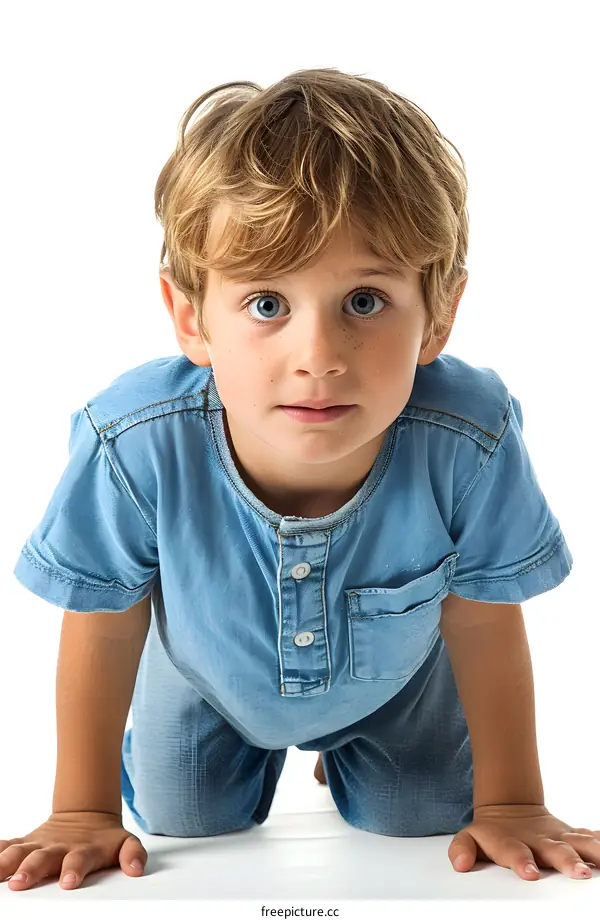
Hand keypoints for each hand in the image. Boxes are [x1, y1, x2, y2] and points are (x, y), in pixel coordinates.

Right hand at [1, 811, 147, 890]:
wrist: (87, 816)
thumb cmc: (104, 839)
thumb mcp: (125, 843)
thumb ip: (133, 854)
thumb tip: (136, 869)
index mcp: (83, 850)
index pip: (79, 860)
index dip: (74, 870)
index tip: (68, 882)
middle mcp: (58, 847)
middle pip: (42, 858)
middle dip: (31, 870)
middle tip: (19, 882)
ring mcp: (40, 845)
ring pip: (19, 852)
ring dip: (6, 862)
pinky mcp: (26, 845)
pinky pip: (7, 845)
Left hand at [448, 803, 599, 880]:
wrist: (509, 809)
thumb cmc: (492, 833)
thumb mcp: (470, 838)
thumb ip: (462, 849)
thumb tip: (460, 863)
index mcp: (512, 843)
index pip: (516, 853)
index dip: (522, 862)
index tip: (530, 873)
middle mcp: (538, 840)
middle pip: (555, 850)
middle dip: (567, 861)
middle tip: (578, 872)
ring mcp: (557, 838)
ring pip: (580, 843)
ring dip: (594, 851)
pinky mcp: (572, 837)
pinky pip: (591, 837)